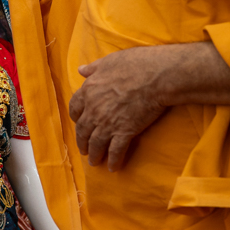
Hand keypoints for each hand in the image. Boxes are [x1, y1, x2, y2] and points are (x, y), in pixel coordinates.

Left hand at [68, 46, 168, 170]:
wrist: (155, 76)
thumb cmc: (134, 64)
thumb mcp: (108, 61)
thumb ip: (93, 68)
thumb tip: (81, 70)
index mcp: (88, 91)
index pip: (75, 108)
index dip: (76, 118)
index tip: (78, 123)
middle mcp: (94, 109)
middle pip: (83, 130)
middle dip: (82, 141)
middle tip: (84, 149)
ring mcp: (108, 123)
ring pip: (96, 143)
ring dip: (94, 154)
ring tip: (94, 162)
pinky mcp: (124, 132)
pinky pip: (115, 150)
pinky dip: (113, 161)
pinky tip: (113, 168)